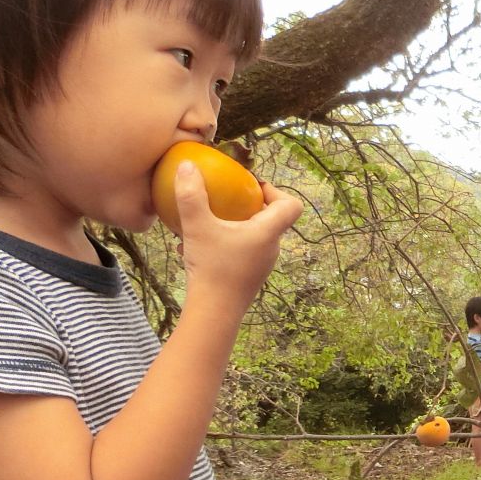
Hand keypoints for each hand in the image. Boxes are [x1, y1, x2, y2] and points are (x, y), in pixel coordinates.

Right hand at [173, 163, 301, 308]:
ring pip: (254, 237)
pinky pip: (242, 253)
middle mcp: (271, 249)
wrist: (214, 314)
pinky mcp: (249, 279)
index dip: (278, 190)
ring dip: (236, 225)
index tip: (253, 186)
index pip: (292, 205)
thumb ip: (191, 195)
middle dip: (251, 206)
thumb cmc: (211, 269)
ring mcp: (262, 266)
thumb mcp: (197, 227)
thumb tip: (188, 165)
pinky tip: (196, 245)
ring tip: (210, 220)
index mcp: (269, 232)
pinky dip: (226, 244)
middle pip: (273, 219)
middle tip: (228, 198)